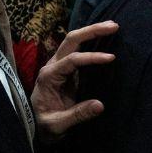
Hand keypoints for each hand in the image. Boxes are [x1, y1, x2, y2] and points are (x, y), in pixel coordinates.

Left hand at [31, 20, 118, 142]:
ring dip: (92, 32)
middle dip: (91, 31)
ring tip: (113, 26)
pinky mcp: (67, 70)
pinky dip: (92, 42)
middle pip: (71, 41)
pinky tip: (105, 39)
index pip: (71, 60)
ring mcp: (59, 66)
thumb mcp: (57, 124)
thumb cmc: (44, 125)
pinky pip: (78, 51)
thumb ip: (77, 115)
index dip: (91, 57)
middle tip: (114, 26)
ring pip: (74, 42)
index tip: (111, 57)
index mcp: (48, 76)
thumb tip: (100, 105)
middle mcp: (53, 66)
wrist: (37, 126)